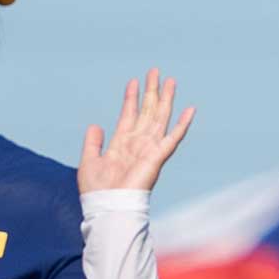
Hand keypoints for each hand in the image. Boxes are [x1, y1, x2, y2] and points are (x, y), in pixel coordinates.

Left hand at [78, 68, 194, 193]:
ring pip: (160, 118)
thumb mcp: (89, 161)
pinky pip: (173, 138)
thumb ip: (93, 142)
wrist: (107, 207)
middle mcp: (137, 144)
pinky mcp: (157, 157)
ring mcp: (148, 149)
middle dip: (151, 92)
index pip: (129, 115)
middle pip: (147, 112)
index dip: (131, 98)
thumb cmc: (97, 191)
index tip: (134, 81)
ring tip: (170, 81)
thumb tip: (95, 125)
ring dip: (165, 99)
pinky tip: (190, 109)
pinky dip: (182, 124)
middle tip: (155, 72)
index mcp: (121, 144)